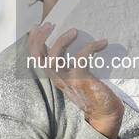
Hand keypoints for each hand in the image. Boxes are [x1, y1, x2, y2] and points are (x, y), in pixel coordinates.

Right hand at [28, 23, 123, 138]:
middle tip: (49, 24)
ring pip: (54, 60)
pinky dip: (92, 47)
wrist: (106, 115)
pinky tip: (103, 43)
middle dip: (40, 39)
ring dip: (61, 42)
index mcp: (56, 76)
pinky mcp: (82, 81)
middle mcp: (59, 78)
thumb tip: (76, 41)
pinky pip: (82, 59)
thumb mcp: (78, 77)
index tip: (36, 25)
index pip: (37, 58)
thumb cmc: (94, 93)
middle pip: (39, 58)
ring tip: (74, 30)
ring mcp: (69, 80)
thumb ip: (73, 64)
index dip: (33, 41)